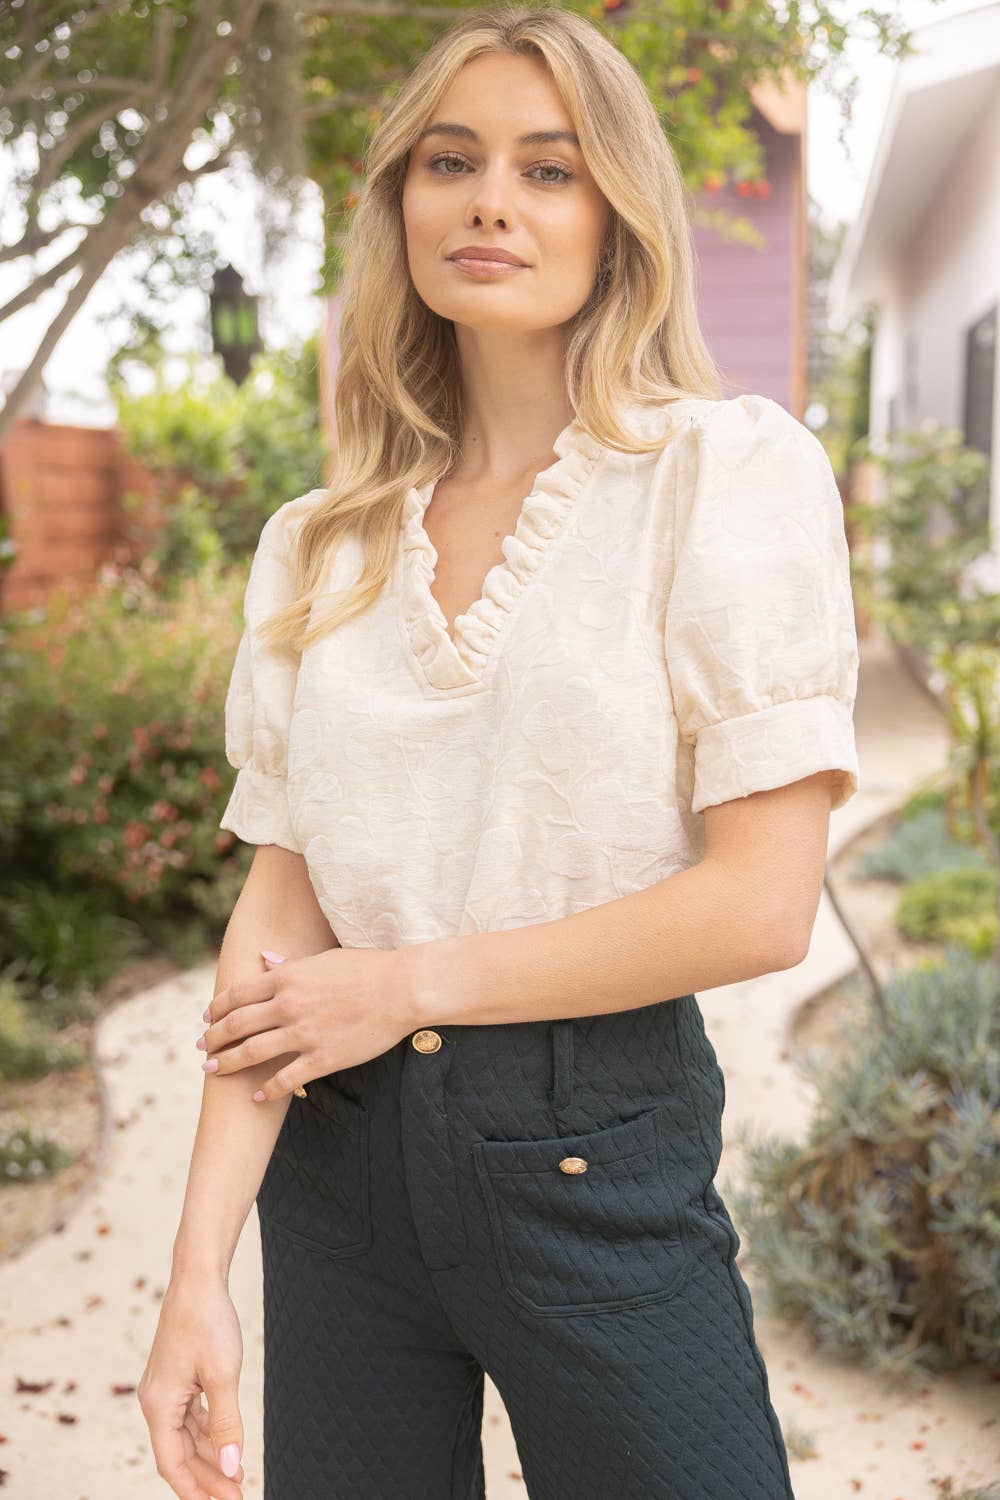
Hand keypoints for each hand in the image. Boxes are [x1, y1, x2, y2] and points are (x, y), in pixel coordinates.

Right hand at [138, 1276, 245, 1499]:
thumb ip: (226, 1425)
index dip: (196, 1489)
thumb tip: (232, 1468)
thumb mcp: (223, 1376)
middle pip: (179, 1454)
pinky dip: (209, 1433)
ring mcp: (166, 1390)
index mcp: (158, 1405)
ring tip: (237, 1477)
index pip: (172, 1464)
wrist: (198, 1279)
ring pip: (186, 1437)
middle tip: (238, 1495)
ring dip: (210, 1457)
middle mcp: (156, 1401)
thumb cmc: (207, 1321)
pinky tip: (227, 1444)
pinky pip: (191, 1418)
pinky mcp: (178, 1378)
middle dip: (208, 1477)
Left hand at [199, 945, 419, 1101]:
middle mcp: (289, 1005)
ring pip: (252, 1052)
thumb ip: (291, 964)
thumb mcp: (324, 959)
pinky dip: (266, 1090)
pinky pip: (285, 1079)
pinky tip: (256, 1096)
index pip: (238, 994)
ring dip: (227, 1063)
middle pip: (237, 1024)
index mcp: (288, 977)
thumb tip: (265, 960)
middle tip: (202, 1048)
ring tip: (212, 1071)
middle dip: (214, 1037)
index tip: (207, 1018)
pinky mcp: (322, 1058)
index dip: (217, 1008)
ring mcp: (304, 1033)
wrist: (402, 990)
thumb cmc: (367, 969)